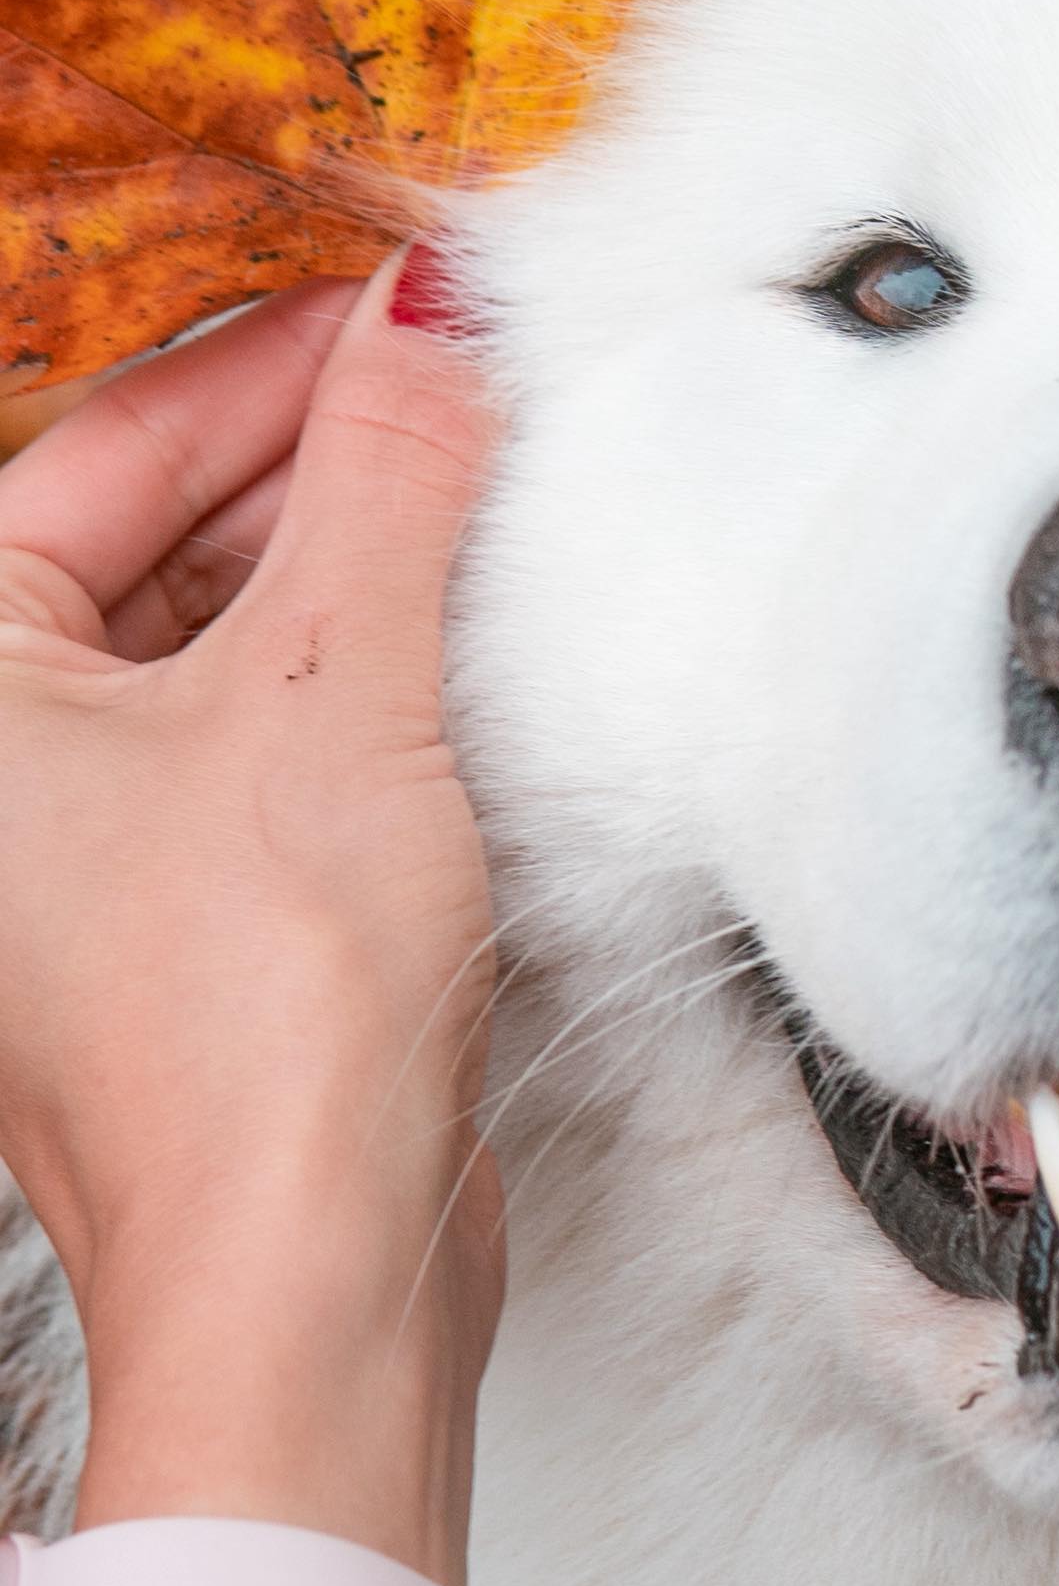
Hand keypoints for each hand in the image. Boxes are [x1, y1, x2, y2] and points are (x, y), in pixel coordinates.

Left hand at [0, 263, 502, 1585]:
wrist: (306, 1278)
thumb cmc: (252, 1033)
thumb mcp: (333, 684)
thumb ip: (387, 478)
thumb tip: (423, 328)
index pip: (110, 442)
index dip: (272, 358)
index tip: (406, 308)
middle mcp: (0, 773)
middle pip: (158, 537)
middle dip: (319, 463)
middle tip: (464, 396)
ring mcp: (85, 858)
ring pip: (219, 646)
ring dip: (352, 577)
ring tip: (483, 513)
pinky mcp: (188, 932)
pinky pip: (269, 752)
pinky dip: (364, 694)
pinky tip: (467, 664)